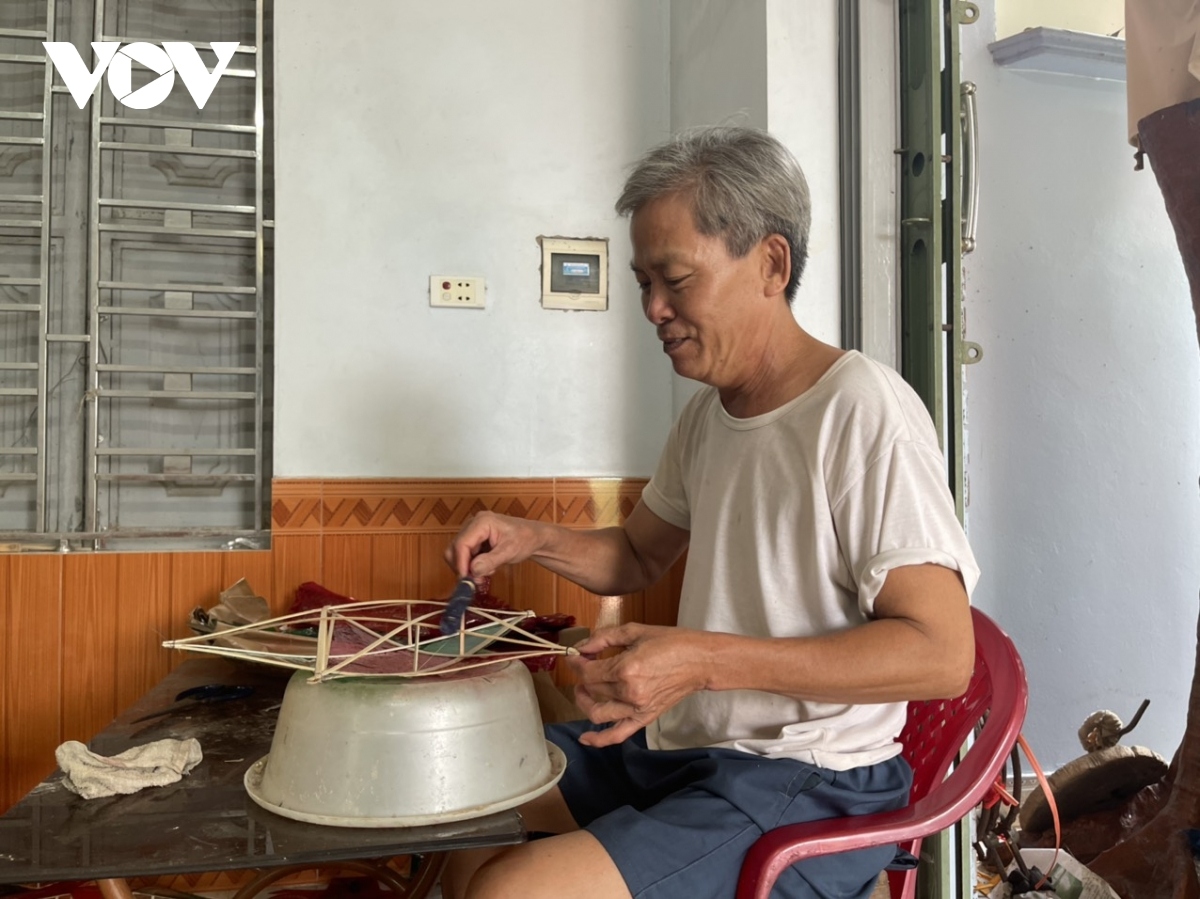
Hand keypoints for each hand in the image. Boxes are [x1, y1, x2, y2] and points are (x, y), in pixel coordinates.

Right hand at [444, 511, 544, 578]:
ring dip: (468, 567)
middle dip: (463, 567)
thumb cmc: (525, 539)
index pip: (462, 543)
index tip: (466, 580)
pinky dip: (472, 565)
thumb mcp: (510, 551)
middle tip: (476, 580)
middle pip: (455, 548)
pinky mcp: (474, 539)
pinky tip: (486, 567)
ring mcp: (472, 531)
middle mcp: (473, 524)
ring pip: (457, 553)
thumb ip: (491, 560)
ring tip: (486, 572)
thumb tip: (473, 570)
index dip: (461, 563)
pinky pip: (464, 555)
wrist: (533, 537)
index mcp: (482, 522)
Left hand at [567, 623, 708, 746]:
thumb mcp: (636, 631)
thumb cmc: (671, 642)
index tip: (574, 654)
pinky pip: (618, 735)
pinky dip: (599, 739)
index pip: (588, 672)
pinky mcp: (644, 718)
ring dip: (584, 702)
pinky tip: (585, 739)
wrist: (700, 661)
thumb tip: (583, 646)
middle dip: (581, 676)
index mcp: (626, 669)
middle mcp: (628, 692)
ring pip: (598, 713)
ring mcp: (636, 708)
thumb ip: (605, 637)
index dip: (576, 662)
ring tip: (583, 690)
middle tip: (583, 664)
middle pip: (591, 689)